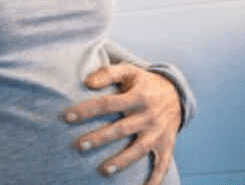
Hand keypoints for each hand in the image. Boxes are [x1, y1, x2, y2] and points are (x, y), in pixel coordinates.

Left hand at [64, 64, 181, 183]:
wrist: (176, 93)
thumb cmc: (143, 82)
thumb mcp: (129, 70)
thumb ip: (107, 73)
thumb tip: (87, 82)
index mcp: (138, 96)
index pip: (108, 104)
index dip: (87, 110)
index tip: (67, 117)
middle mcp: (148, 116)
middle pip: (121, 129)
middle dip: (100, 138)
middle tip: (79, 145)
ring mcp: (158, 132)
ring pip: (139, 149)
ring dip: (122, 161)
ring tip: (103, 171)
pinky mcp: (166, 144)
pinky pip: (163, 164)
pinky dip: (156, 179)